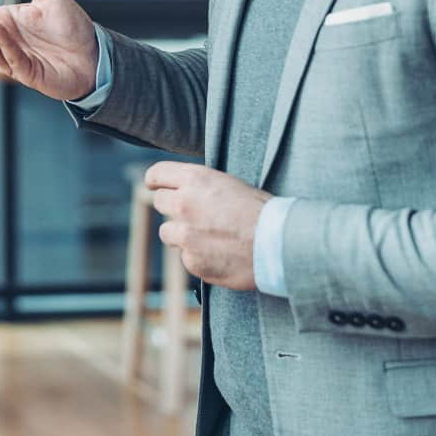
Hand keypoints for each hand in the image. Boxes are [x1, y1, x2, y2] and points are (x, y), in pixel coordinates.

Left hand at [146, 162, 271, 290]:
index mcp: (195, 179)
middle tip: (192, 214)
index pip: (157, 174)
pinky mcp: (192, 261)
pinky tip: (220, 254)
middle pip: (160, 202)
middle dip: (172, 207)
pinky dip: (198, 256)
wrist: (279, 244)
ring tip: (208, 237)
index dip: (156, 180)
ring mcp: (185, 235)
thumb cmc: (261, 211)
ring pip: (167, 232)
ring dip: (181, 234)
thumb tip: (183, 189)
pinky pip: (186, 257)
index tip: (156, 186)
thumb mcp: (229, 184)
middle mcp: (184, 204)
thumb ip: (200, 186)